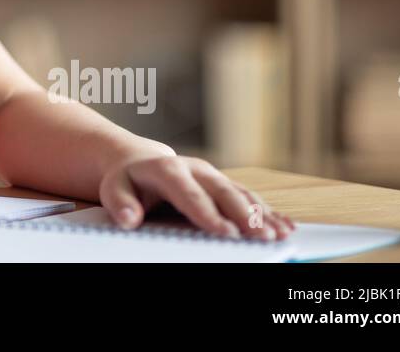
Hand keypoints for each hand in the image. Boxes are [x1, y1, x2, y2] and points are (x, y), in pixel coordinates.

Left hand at [99, 151, 294, 239]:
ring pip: (242, 195)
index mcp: (167, 169)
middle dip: (244, 216)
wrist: (139, 162)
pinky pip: (250, 198)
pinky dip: (269, 212)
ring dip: (262, 215)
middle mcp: (196, 170)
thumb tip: (130, 219)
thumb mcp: (114, 188)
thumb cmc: (128, 180)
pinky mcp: (224, 185)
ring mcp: (213, 177)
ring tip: (278, 235)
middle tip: (261, 238)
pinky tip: (285, 226)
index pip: (189, 193)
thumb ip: (121, 204)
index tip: (225, 232)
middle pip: (223, 192)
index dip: (208, 213)